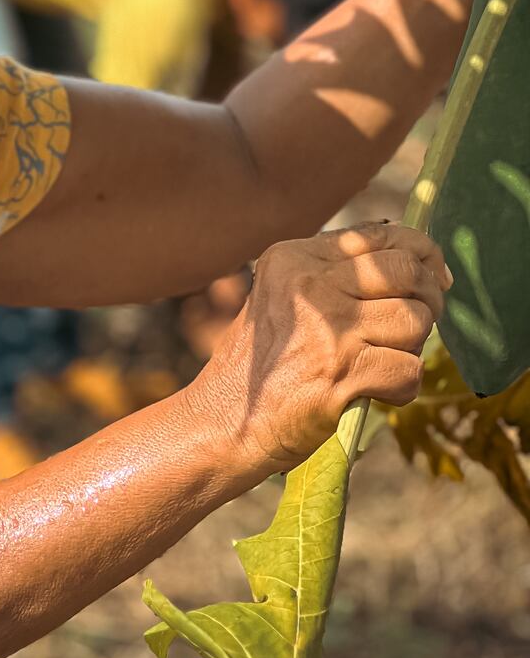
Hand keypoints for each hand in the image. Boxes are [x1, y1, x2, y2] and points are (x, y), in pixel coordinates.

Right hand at [187, 222, 449, 473]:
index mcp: (294, 259)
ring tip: (385, 363)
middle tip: (417, 327)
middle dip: (428, 300)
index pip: (381, 235)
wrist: (223, 422)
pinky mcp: (341, 374)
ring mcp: (326, 331)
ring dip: (412, 348)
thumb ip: (334, 276)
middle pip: (406, 272)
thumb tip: (418, 263)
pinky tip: (376, 393)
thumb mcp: (282, 299)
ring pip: (415, 320)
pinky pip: (409, 369)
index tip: (434, 278)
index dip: (421, 253)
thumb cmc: (262, 365)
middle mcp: (309, 287)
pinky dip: (403, 388)